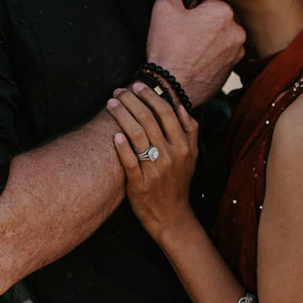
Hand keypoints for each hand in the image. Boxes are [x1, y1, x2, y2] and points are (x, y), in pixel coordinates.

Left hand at [109, 83, 198, 243]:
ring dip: (122, 116)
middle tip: (119, 91)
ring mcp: (155, 171)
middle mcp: (170, 156)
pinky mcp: (140, 185)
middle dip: (131, 100)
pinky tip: (114, 134)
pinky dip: (122, 148)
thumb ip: (190, 129)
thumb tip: (180, 105)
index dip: (150, 96)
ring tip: (111, 103)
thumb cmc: (178, 183)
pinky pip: (130, 162)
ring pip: (137, 136)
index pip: (166, 112)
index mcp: (182, 146)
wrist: (171, 216)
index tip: (137, 86)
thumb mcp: (191, 156)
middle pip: (148, 120)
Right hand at [145, 0, 244, 105]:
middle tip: (183, 36)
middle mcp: (238, 30)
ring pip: (220, 35)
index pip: (207, 0)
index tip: (181, 21)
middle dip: (202, 22)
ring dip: (208, 38)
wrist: (171, 88)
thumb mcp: (164, 8)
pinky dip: (212, 54)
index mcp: (224, 10)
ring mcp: (238, 51)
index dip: (191, 8)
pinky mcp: (234, 68)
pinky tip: (196, 61)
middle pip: (216, 17)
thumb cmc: (167, 48)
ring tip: (189, 49)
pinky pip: (222, 53)